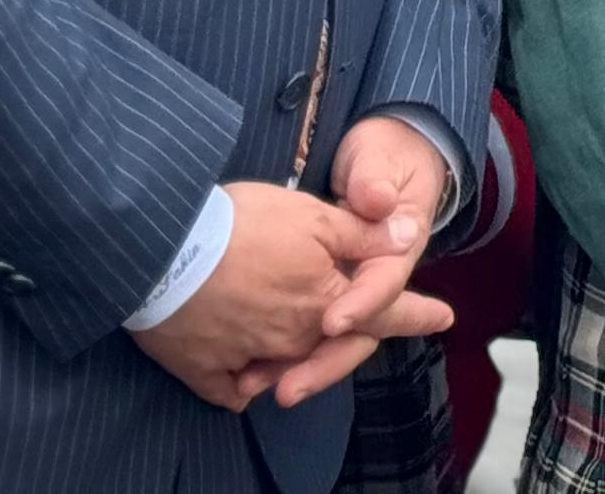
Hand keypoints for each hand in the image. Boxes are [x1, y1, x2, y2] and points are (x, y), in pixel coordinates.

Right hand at [130, 181, 431, 409]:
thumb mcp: (311, 215)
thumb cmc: (239, 225)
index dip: (416, 313)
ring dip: (298, 357)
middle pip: (333, 345)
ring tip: (296, 338)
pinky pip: (236, 387)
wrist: (160, 249)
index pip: (384, 311)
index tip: (444, 318)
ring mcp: (249, 361)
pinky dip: (245, 378)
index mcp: (324, 303)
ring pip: (287, 366)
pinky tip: (248, 366)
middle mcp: (293, 340)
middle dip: (349, 335)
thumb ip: (362, 233)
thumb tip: (407, 235)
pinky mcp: (206, 372)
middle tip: (356, 324)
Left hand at [253, 118, 461, 408]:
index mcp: (396, 252)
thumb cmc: (383, 156)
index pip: (382, 286)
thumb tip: (380, 200)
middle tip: (286, 388)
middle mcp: (372, 279)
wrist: (389, 152)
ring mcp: (347, 289)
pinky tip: (244, 374)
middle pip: (354, 333)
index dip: (360, 304)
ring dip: (295, 366)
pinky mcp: (324, 293)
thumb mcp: (378, 162)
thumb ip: (374, 183)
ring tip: (250, 384)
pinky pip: (305, 337)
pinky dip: (278, 356)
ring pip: (327, 343)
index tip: (331, 320)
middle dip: (321, 363)